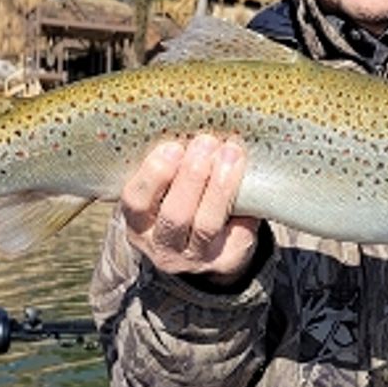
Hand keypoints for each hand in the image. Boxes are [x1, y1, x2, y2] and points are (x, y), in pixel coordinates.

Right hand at [120, 134, 260, 283]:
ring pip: (206, 225)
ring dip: (221, 185)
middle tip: (207, 142)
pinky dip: (245, 205)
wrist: (201, 246)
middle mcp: (162, 246)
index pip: (136, 202)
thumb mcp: (162, 190)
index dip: (153, 176)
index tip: (172, 147)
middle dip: (192, 176)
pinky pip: (236, 232)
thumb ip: (169, 167)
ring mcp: (194, 258)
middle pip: (174, 215)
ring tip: (231, 152)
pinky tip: (252, 180)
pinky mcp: (224, 261)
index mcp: (138, 224)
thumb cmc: (179, 201)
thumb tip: (192, 125)